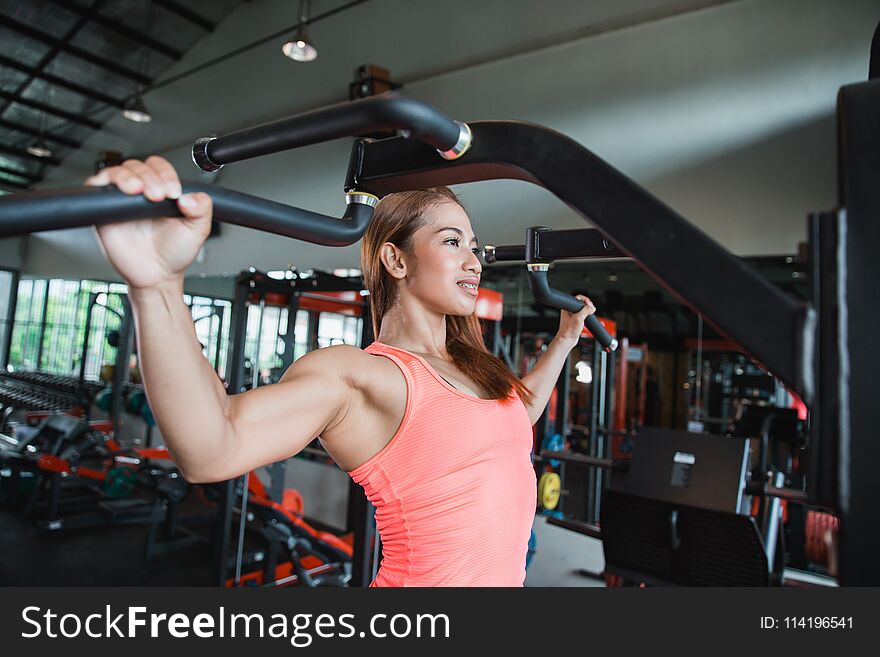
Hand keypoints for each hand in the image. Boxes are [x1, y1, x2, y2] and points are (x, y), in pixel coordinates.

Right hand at [85, 156, 212, 290]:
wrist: (157, 276)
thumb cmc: (174, 253)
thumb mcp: (197, 230)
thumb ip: (202, 210)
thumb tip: (191, 197)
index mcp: (163, 192)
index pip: (160, 168)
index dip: (165, 174)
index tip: (173, 192)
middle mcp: (141, 193)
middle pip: (138, 166)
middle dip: (149, 177)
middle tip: (157, 195)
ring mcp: (122, 201)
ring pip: (117, 172)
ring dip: (127, 176)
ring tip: (138, 191)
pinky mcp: (104, 211)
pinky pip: (95, 188)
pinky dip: (102, 182)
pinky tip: (118, 191)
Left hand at [555, 294, 595, 346]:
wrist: (567, 340)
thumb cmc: (568, 331)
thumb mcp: (579, 318)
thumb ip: (586, 311)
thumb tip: (592, 307)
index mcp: (567, 308)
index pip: (578, 298)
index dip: (585, 300)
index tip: (589, 305)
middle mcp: (569, 311)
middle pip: (582, 304)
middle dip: (588, 306)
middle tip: (591, 310)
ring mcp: (573, 316)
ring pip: (583, 310)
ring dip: (588, 312)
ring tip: (590, 315)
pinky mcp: (576, 321)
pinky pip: (583, 316)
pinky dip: (587, 317)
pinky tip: (588, 320)